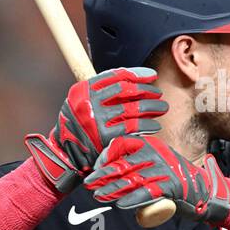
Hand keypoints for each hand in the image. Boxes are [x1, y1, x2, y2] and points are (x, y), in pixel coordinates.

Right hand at [25, 68, 167, 191]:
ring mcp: (96, 120)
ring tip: (162, 108)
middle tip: (159, 94)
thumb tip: (136, 78)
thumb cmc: (81, 126)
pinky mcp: (105, 138)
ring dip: (152, 107)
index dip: (137, 74)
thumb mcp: (83, 102)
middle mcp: (87, 102)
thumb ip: (103, 91)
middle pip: (125, 90)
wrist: (66, 155)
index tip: (152, 75)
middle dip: (147, 90)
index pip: (115, 76)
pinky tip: (155, 125)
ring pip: (132, 108)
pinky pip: (133, 128)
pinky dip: (147, 125)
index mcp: (82, 90)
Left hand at [84, 136, 229, 222]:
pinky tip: (121, 204)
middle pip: (124, 163)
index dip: (106, 155)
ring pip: (133, 179)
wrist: (203, 191)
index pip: (123, 144)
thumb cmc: (173, 180)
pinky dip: (133, 199)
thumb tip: (106, 171)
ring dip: (113, 188)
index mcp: (152, 145)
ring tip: (99, 195)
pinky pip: (148, 192)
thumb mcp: (154, 165)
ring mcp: (166, 170)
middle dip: (104, 174)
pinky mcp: (172, 186)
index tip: (95, 166)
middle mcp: (158, 154)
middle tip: (90, 184)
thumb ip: (135, 165)